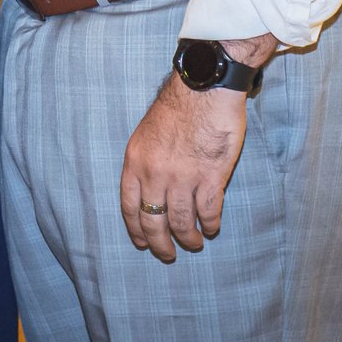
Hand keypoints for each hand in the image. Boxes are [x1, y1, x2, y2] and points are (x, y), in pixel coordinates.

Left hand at [119, 78, 247, 260]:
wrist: (204, 88)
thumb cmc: (178, 105)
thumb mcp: (147, 133)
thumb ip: (147, 161)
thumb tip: (151, 187)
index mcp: (136, 162)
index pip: (129, 206)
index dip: (136, 229)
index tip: (143, 242)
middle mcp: (155, 174)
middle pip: (153, 221)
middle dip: (160, 243)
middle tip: (168, 254)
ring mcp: (183, 178)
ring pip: (181, 222)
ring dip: (188, 238)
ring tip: (194, 243)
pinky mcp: (210, 177)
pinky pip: (208, 212)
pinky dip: (210, 224)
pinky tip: (212, 228)